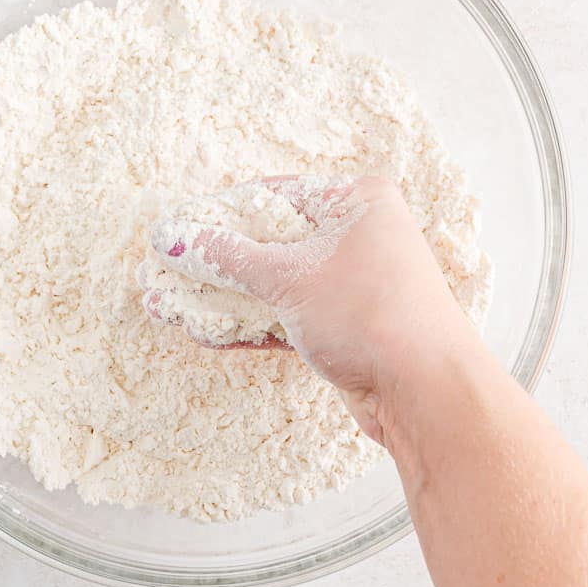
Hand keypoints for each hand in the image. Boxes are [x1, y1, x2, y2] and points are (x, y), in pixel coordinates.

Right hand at [142, 175, 476, 445]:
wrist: (428, 391)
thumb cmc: (370, 313)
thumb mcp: (289, 277)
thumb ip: (226, 258)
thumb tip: (172, 239)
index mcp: (356, 201)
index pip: (272, 195)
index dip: (218, 212)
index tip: (173, 228)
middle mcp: (356, 237)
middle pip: (267, 242)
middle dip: (212, 261)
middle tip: (159, 268)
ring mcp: (349, 286)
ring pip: (270, 286)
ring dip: (219, 298)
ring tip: (163, 305)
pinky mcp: (341, 330)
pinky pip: (282, 319)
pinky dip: (243, 325)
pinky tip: (197, 330)